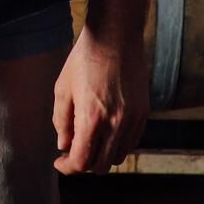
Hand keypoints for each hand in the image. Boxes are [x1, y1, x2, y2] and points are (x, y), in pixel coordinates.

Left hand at [53, 0, 152, 174]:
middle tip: (73, 151)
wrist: (116, 36)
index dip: (67, 167)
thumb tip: (64, 145)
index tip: (60, 161)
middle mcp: (115, 123)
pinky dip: (118, 145)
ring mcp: (133, 119)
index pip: (81, 161)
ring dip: (102, 155)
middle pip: (101, 165)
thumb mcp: (63, 89)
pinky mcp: (143, 113)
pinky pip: (132, 142)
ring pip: (118, 157)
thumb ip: (61, 121)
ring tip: (90, 140)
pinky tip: (107, 131)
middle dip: (84, 163)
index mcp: (91, 118)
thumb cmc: (85, 59)